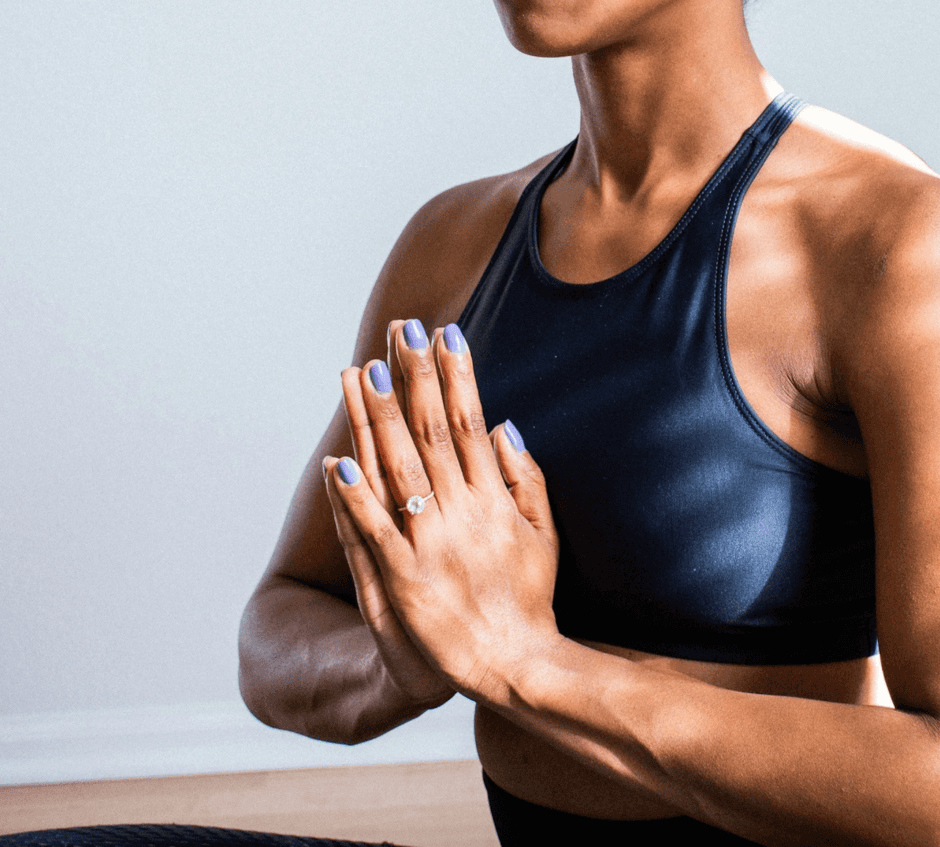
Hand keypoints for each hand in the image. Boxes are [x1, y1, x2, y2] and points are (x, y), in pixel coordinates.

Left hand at [327, 319, 559, 702]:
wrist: (516, 667)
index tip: (444, 332)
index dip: (455, 375)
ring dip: (378, 419)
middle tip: (400, 330)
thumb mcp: (544, 534)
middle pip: (431, 433)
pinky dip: (355, 498)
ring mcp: (432, 546)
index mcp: (494, 498)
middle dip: (415, 377)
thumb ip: (526, 478)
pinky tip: (337, 461)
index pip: (468, 421)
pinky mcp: (404, 581)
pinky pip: (374, 534)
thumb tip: (503, 426)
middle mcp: (463, 513)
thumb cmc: (528, 600)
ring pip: (398, 470)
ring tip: (362, 372)